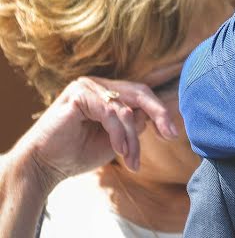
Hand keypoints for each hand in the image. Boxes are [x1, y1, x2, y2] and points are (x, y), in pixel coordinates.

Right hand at [9, 76, 178, 188]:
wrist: (45, 166)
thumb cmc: (77, 153)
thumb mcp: (116, 140)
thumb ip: (132, 125)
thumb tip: (152, 117)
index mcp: (108, 93)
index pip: (141, 95)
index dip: (159, 111)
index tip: (173, 133)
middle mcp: (99, 85)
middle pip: (139, 93)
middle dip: (158, 114)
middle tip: (170, 135)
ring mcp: (87, 86)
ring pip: (125, 109)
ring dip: (131, 138)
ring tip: (131, 160)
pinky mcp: (78, 94)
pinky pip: (109, 113)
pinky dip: (118, 133)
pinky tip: (119, 151)